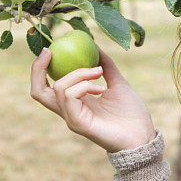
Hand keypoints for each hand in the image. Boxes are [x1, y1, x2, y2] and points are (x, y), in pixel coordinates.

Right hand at [30, 45, 155, 152]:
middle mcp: (69, 110)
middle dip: (37, 69)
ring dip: (79, 73)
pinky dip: (84, 86)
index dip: (41, 67)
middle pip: (38, 91)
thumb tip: (96, 45)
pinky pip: (70, 97)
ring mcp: (72, 118)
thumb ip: (106, 66)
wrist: (143, 135)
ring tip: (98, 72)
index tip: (50, 49)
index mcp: (75, 101)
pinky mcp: (78, 123)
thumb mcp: (118, 83)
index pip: (46, 85)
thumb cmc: (131, 113)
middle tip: (49, 51)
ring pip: (59, 88)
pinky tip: (101, 87)